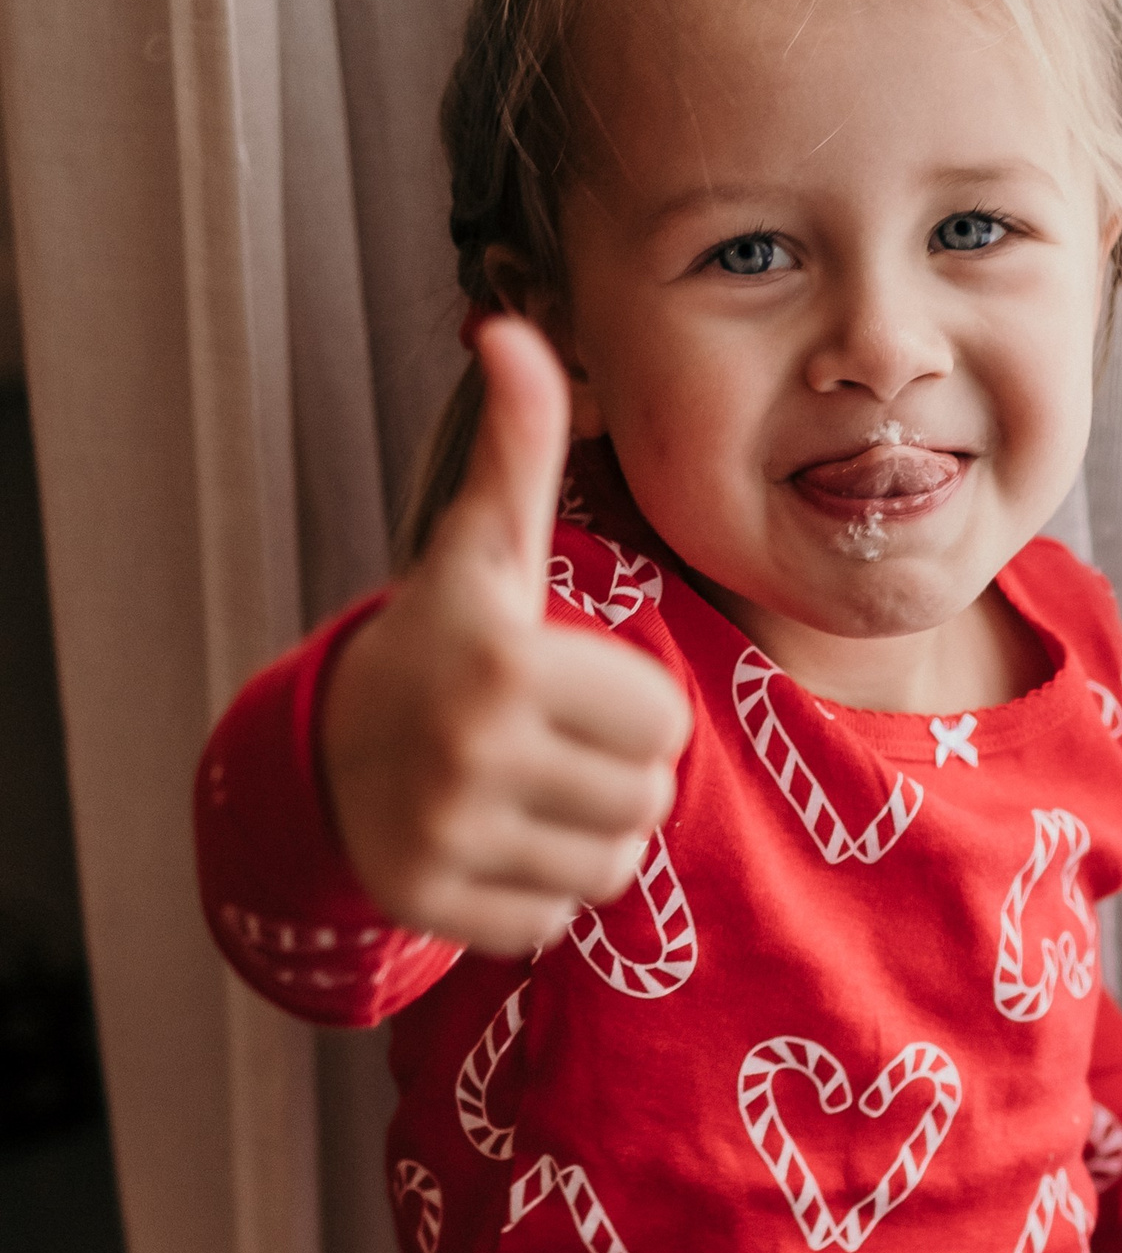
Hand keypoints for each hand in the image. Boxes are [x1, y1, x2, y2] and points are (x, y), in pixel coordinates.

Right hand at [320, 319, 692, 955]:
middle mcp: (469, 753)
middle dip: (616, 774)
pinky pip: (553, 921)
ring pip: (610, 868)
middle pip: (645, 800)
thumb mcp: (484, 548)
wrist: (326, 745)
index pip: (664, 724)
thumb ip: (518, 449)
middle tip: (554, 744)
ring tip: (529, 790)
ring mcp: (444, 836)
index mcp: (504, 663)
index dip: (634, 708)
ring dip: (586, 836)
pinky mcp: (431, 904)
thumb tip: (515, 331)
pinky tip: (492, 841)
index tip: (575, 687)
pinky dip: (535, 892)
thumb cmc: (444, 641)